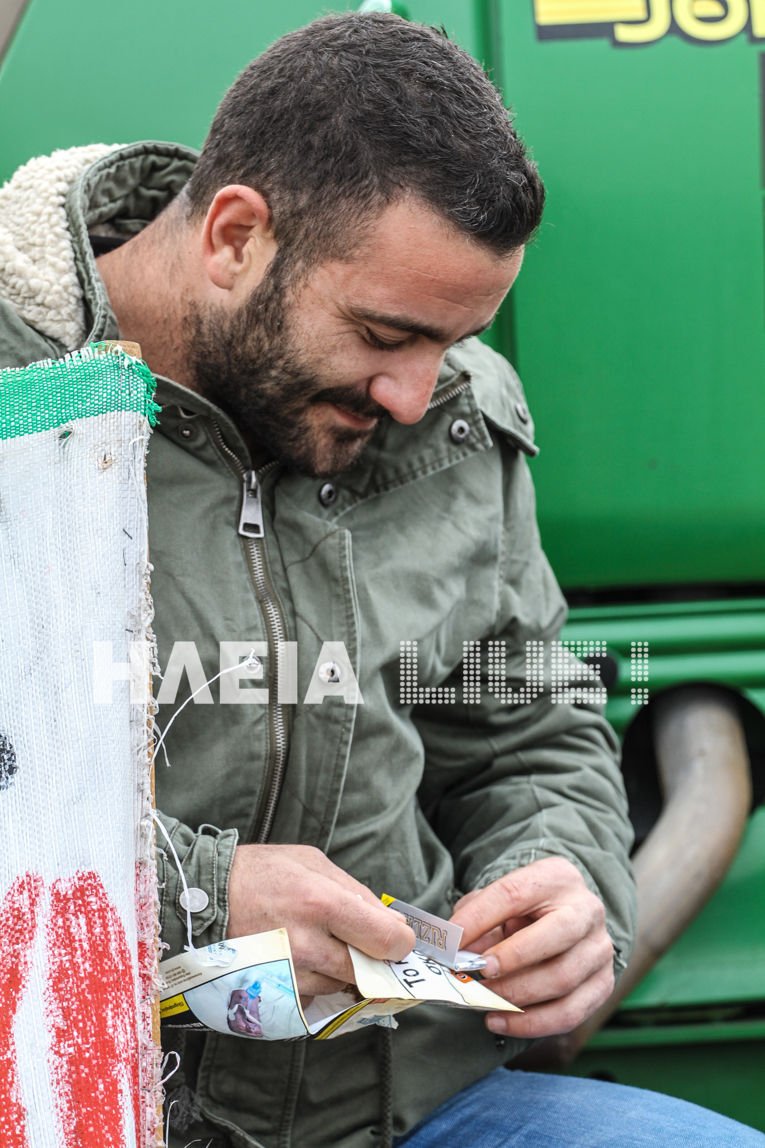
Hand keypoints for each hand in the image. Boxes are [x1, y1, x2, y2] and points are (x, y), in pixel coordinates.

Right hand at [227, 844, 414, 997]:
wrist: (201, 900)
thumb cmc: (259, 873)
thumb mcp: (310, 862)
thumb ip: (354, 892)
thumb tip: (391, 922)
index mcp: (323, 903)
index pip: (387, 939)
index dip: (400, 942)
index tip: (397, 940)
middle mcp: (309, 945)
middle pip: (367, 970)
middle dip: (369, 957)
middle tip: (354, 939)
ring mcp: (290, 975)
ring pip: (340, 985)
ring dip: (338, 968)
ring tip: (313, 940)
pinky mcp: (274, 995)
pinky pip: (312, 996)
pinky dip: (313, 982)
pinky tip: (296, 957)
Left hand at [450, 857, 613, 1038]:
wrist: (565, 916)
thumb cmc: (523, 910)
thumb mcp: (498, 901)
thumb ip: (476, 918)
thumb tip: (454, 948)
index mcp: (556, 877)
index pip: (515, 893)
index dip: (480, 918)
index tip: (452, 942)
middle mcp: (586, 910)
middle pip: (557, 934)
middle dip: (513, 957)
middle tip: (479, 971)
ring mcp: (599, 949)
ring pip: (563, 978)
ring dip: (516, 994)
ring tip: (483, 999)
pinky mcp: (603, 984)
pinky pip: (570, 1012)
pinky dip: (531, 1024)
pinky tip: (500, 1021)